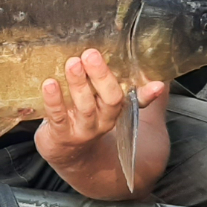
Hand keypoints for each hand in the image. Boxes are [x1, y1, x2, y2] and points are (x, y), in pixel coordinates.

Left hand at [34, 48, 165, 165]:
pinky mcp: (61, 133)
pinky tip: (49, 84)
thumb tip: (148, 63)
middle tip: (91, 54)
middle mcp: (103, 119)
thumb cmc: (86, 116)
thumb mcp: (106, 103)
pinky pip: (58, 117)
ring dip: (79, 84)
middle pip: (110, 99)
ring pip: (85, 106)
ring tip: (72, 63)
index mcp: (116, 109)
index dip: (147, 94)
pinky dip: (54, 100)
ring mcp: (83, 128)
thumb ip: (127, 85)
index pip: (136, 100)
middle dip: (101, 76)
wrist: (66, 152)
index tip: (157, 84)